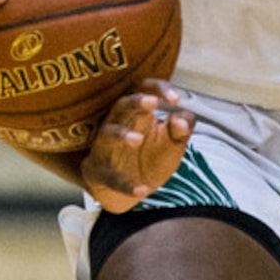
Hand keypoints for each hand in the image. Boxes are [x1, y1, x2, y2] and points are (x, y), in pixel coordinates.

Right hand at [79, 78, 192, 211]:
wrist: (128, 190)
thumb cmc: (149, 158)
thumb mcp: (172, 144)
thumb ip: (182, 130)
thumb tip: (182, 119)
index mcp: (138, 113)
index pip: (144, 90)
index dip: (159, 90)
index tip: (176, 99)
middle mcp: (118, 125)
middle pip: (122, 105)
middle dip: (136, 102)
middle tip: (152, 102)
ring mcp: (105, 147)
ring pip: (108, 134)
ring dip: (121, 135)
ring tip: (138, 140)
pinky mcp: (98, 171)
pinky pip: (110, 176)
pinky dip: (125, 184)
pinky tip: (142, 190)